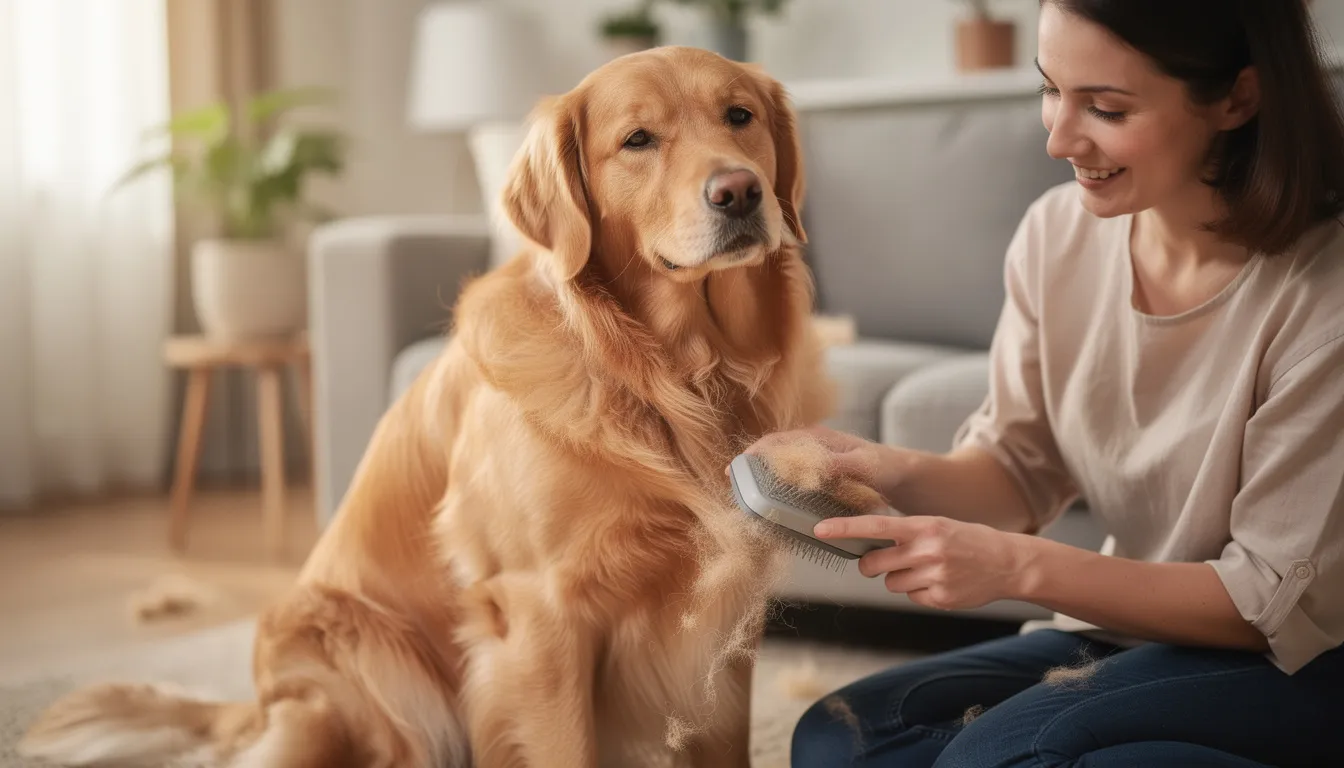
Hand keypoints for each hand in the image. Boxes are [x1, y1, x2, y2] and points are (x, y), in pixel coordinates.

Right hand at [740, 425, 906, 503]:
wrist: (902, 475)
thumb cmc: (884, 466)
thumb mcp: (862, 465)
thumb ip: (836, 465)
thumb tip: (808, 471)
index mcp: (817, 438)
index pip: (776, 441)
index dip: (753, 453)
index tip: (736, 468)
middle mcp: (811, 447)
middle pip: (771, 453)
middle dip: (751, 467)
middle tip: (732, 484)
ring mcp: (813, 462)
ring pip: (779, 467)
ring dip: (762, 478)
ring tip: (744, 495)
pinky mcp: (818, 477)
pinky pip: (791, 480)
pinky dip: (777, 488)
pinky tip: (771, 503)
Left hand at [814, 515, 1032, 610]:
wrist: (1009, 563)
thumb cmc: (968, 540)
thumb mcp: (938, 525)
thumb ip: (906, 533)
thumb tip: (869, 544)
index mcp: (924, 526)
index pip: (875, 526)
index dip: (844, 529)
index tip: (820, 529)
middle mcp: (926, 550)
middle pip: (873, 563)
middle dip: (870, 565)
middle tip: (881, 561)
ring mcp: (934, 576)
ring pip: (891, 583)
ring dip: (900, 579)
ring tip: (927, 569)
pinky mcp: (940, 598)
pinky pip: (911, 597)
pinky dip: (919, 592)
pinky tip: (940, 582)